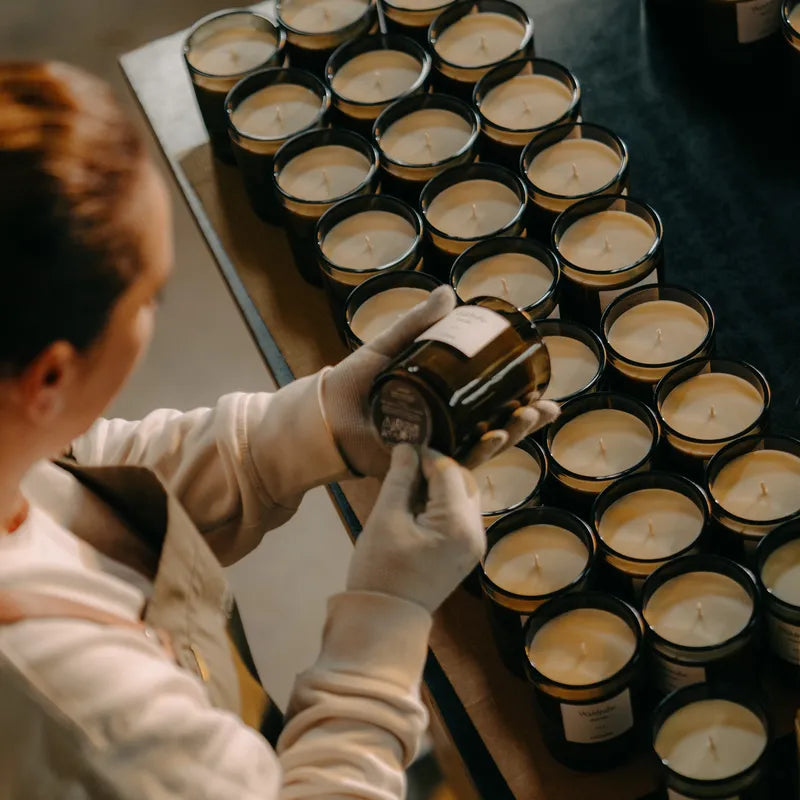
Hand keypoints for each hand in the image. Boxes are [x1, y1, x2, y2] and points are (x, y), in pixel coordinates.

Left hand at [322, 285, 560, 476]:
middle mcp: (443, 427)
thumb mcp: (389, 347)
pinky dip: (475, 452)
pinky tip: (495, 440)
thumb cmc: (354, 381)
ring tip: (527, 418)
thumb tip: (450, 292)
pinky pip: (452, 462)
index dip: (520, 401)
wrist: (324, 411)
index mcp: (442, 402)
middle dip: (524, 422)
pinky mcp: (419, 462)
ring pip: (480, 447)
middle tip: (545, 408)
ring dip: (509, 437)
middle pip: (493, 428)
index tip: (545, 393)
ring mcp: (433, 447)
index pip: (489, 404)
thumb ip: (418, 323)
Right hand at [347, 444, 483, 613]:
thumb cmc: (380, 569)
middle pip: (462, 481)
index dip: (424, 455)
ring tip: (407, 488)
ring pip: (463, 496)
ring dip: (439, 486)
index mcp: (458, 523)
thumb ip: (400, 478)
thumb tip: (407, 447)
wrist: (385, 620)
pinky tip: (417, 507)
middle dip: (434, 469)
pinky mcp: (466, 553)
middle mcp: (475, 532)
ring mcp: (474, 544)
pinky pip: (460, 516)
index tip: (400, 450)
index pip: (447, 470)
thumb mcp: (386, 518)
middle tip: (403, 468)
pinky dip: (442, 504)